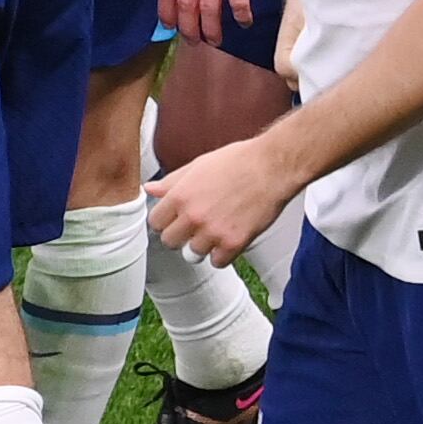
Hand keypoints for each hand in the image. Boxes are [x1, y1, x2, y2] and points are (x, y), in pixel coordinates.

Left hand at [147, 135, 291, 269]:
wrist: (272, 167)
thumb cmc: (238, 161)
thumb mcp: (198, 165)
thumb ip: (172, 181)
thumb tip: (150, 188)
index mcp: (180, 195)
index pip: (156, 222)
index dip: (165, 221)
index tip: (174, 219)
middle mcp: (193, 216)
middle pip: (170, 242)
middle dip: (180, 236)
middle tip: (194, 227)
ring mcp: (213, 232)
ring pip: (192, 255)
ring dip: (202, 246)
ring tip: (215, 230)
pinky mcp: (234, 243)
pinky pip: (217, 262)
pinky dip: (223, 254)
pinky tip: (228, 238)